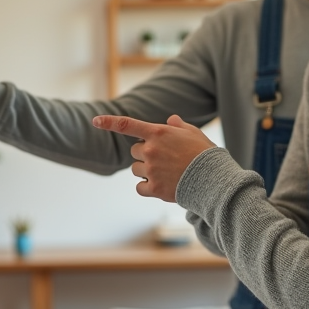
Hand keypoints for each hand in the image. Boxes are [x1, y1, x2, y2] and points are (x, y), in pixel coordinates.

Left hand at [92, 114, 214, 201]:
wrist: (213, 179)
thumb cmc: (204, 154)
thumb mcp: (193, 133)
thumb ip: (178, 126)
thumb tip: (170, 121)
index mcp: (158, 133)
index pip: (127, 125)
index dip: (109, 122)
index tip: (95, 121)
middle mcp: (151, 150)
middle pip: (134, 151)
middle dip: (145, 154)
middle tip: (163, 159)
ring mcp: (151, 169)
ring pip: (136, 169)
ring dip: (146, 171)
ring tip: (167, 173)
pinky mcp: (154, 188)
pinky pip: (139, 187)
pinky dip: (146, 187)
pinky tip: (162, 186)